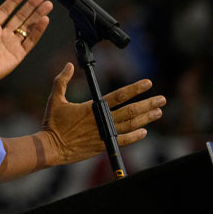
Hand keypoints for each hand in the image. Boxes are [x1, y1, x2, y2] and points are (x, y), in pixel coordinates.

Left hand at [0, 0, 52, 99]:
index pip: (5, 11)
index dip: (13, 1)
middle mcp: (2, 36)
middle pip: (20, 17)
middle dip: (31, 6)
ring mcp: (11, 45)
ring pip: (28, 27)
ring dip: (38, 16)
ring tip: (48, 5)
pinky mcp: (17, 55)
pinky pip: (30, 41)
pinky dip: (38, 31)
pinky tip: (44, 20)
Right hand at [42, 63, 164, 165]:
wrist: (51, 148)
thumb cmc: (52, 123)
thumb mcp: (55, 98)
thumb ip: (61, 80)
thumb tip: (68, 65)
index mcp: (92, 107)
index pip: (119, 96)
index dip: (135, 89)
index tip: (148, 83)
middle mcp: (102, 120)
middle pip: (130, 111)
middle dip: (148, 104)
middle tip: (162, 99)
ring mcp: (104, 134)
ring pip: (130, 125)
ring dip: (146, 118)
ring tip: (158, 112)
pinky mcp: (102, 146)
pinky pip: (123, 141)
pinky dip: (135, 136)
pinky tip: (144, 131)